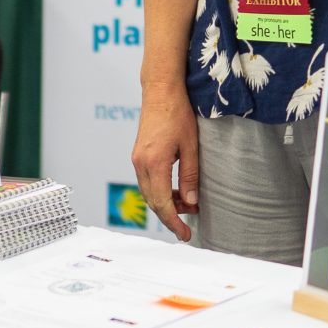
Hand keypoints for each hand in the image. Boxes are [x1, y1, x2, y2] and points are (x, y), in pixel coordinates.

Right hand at [131, 95, 202, 240]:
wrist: (160, 91)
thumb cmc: (178, 114)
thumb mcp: (191, 146)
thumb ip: (190, 177)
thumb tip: (191, 204)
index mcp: (154, 163)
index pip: (162, 203)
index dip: (174, 222)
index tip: (185, 235)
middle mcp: (140, 164)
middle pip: (153, 202)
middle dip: (170, 216)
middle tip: (189, 224)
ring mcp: (137, 160)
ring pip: (149, 193)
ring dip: (166, 203)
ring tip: (187, 205)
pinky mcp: (138, 155)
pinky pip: (147, 182)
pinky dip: (160, 192)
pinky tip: (176, 191)